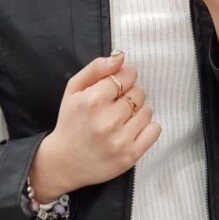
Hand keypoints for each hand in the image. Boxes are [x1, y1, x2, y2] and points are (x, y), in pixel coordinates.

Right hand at [29, 52, 161, 201]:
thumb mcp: (73, 90)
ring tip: (122, 119)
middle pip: (138, 93)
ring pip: (147, 111)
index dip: (124, 78)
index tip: (118, 86)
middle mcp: (107, 121)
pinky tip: (132, 130)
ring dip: (138, 112)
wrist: (64, 163)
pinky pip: (154, 130)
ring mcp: (120, 140)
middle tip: (117, 105)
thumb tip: (121, 56)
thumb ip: (96, 69)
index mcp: (92, 101)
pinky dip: (147, 127)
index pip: (126, 76)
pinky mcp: (130, 156)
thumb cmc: (70, 122)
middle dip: (130, 95)